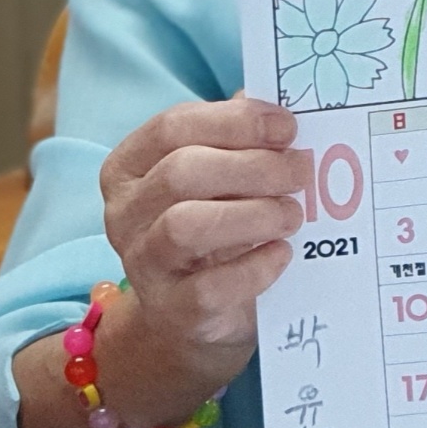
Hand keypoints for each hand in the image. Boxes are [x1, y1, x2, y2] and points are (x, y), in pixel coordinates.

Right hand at [100, 94, 308, 354]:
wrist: (191, 314)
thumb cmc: (212, 221)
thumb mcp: (218, 174)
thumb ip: (239, 138)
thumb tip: (281, 113)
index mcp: (130, 165)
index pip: (173, 126)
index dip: (235, 122)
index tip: (287, 128)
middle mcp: (125, 212)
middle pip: (181, 172)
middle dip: (253, 166)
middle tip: (301, 170)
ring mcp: (142, 265)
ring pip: (185, 226)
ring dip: (253, 214)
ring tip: (293, 213)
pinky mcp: (171, 312)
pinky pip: (209, 287)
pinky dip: (255, 266)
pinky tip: (282, 253)